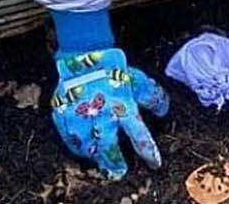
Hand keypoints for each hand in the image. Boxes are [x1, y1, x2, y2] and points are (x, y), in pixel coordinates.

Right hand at [49, 48, 168, 177]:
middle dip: (116, 163)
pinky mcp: (64, 117)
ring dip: (96, 157)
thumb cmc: (112, 68)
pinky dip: (78, 147)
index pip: (140, 137)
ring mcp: (81, 118)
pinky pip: (71, 140)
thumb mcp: (138, 80)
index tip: (154, 163)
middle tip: (119, 172)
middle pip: (110, 150)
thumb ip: (152, 97)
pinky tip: (84, 149)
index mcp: (123, 108)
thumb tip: (163, 111)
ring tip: (101, 161)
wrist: (82, 56)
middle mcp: (102, 116)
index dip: (149, 153)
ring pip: (89, 148)